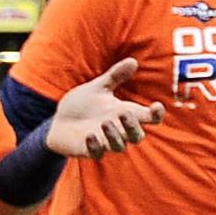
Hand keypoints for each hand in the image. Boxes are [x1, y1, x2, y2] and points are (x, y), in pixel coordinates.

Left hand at [46, 58, 163, 160]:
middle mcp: (118, 130)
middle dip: (133, 127)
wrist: (59, 121)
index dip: (156, 114)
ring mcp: (105, 142)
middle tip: (124, 113)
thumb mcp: (98, 88)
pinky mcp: (89, 150)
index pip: (149, 118)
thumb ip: (115, 77)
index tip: (156, 106)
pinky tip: (90, 136)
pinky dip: (95, 146)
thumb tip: (132, 60)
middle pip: (137, 136)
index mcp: (124, 114)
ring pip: (119, 146)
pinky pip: (97, 154)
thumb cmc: (83, 105)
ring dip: (115, 136)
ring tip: (105, 122)